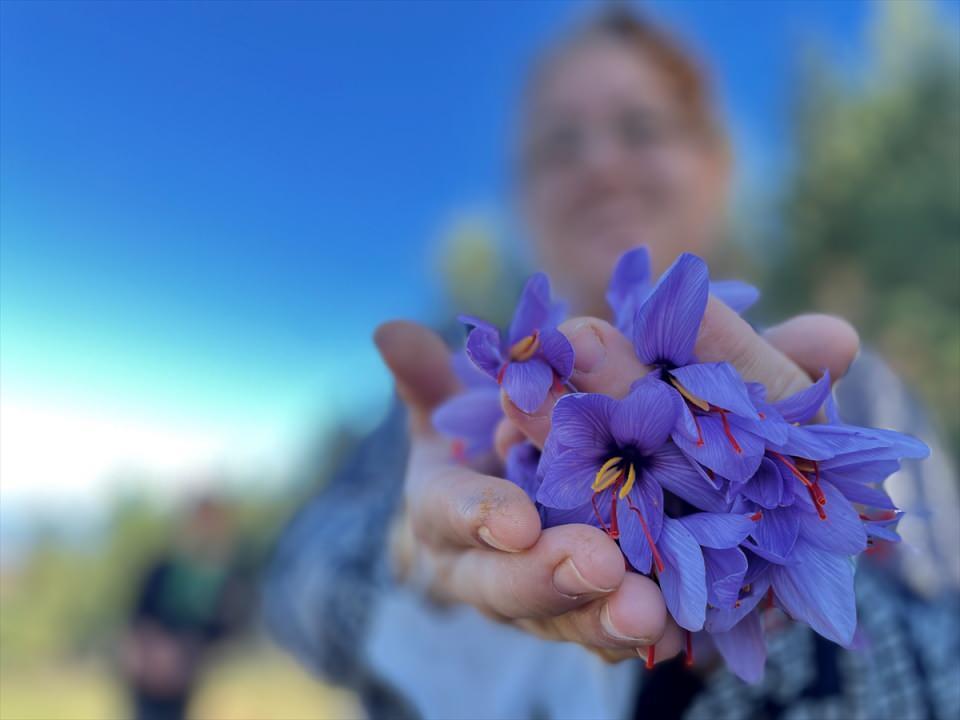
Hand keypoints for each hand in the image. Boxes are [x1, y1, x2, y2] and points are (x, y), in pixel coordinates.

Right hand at [374, 303, 857, 663]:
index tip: (518, 520)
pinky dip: (636, 637)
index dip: (479, 516)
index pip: (446, 514)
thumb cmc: (477, 445)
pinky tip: (674, 635)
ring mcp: (529, 603)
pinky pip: (603, 637)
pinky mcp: (576, 620)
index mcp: (440, 512)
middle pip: (502, 584)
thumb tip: (390, 331)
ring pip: (559, 621)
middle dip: (547, 576)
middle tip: (599, 563)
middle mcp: (476, 568)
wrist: (506, 498)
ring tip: (647, 612)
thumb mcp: (447, 409)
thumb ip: (425, 376)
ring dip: (600, 619)